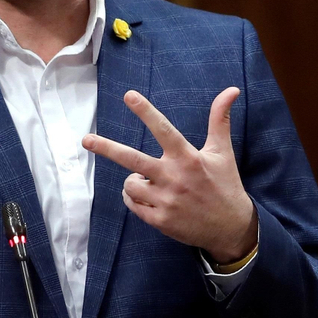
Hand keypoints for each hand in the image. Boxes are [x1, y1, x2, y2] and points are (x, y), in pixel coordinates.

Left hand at [83, 88, 257, 263]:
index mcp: (188, 158)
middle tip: (86, 140)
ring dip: (132, 181)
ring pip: (129, 184)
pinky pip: (133, 205)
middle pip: (132, 159)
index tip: (129, 96)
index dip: (146, 111)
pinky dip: (134, 199)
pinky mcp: (160, 220)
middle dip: (107, 148)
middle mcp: (174, 178)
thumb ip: (219, 120)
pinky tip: (147, 197)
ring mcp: (165, 201)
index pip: (163, 129)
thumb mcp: (223, 152)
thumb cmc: (225, 185)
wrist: (232, 228)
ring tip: (147, 181)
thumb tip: (231, 89)